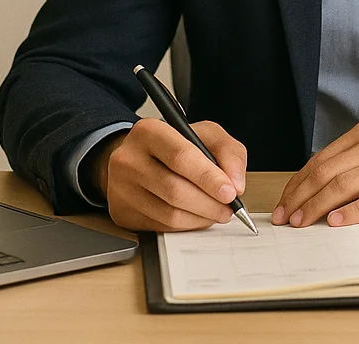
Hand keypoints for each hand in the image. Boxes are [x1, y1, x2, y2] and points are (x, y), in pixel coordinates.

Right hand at [95, 118, 247, 231]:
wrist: (135, 159)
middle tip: (229, 208)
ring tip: (216, 212)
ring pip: (169, 214)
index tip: (230, 192)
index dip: (209, 177)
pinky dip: (186, 225)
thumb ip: (228, 151)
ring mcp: (122, 188)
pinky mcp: (122, 212)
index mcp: (149, 132)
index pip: (181, 157)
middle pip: (175, 190)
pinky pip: (161, 226)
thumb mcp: (204, 134)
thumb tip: (236, 183)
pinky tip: (197, 216)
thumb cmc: (173, 147)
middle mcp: (129, 159)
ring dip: (201, 218)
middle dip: (210, 203)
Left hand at [272, 122, 358, 228]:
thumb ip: (357, 160)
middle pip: (325, 173)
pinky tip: (336, 222)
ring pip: (343, 185)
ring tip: (302, 223)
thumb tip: (321, 188)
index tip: (284, 203)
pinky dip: (351, 212)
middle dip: (300, 197)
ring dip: (317, 207)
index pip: (320, 160)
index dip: (297, 183)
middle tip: (285, 218)